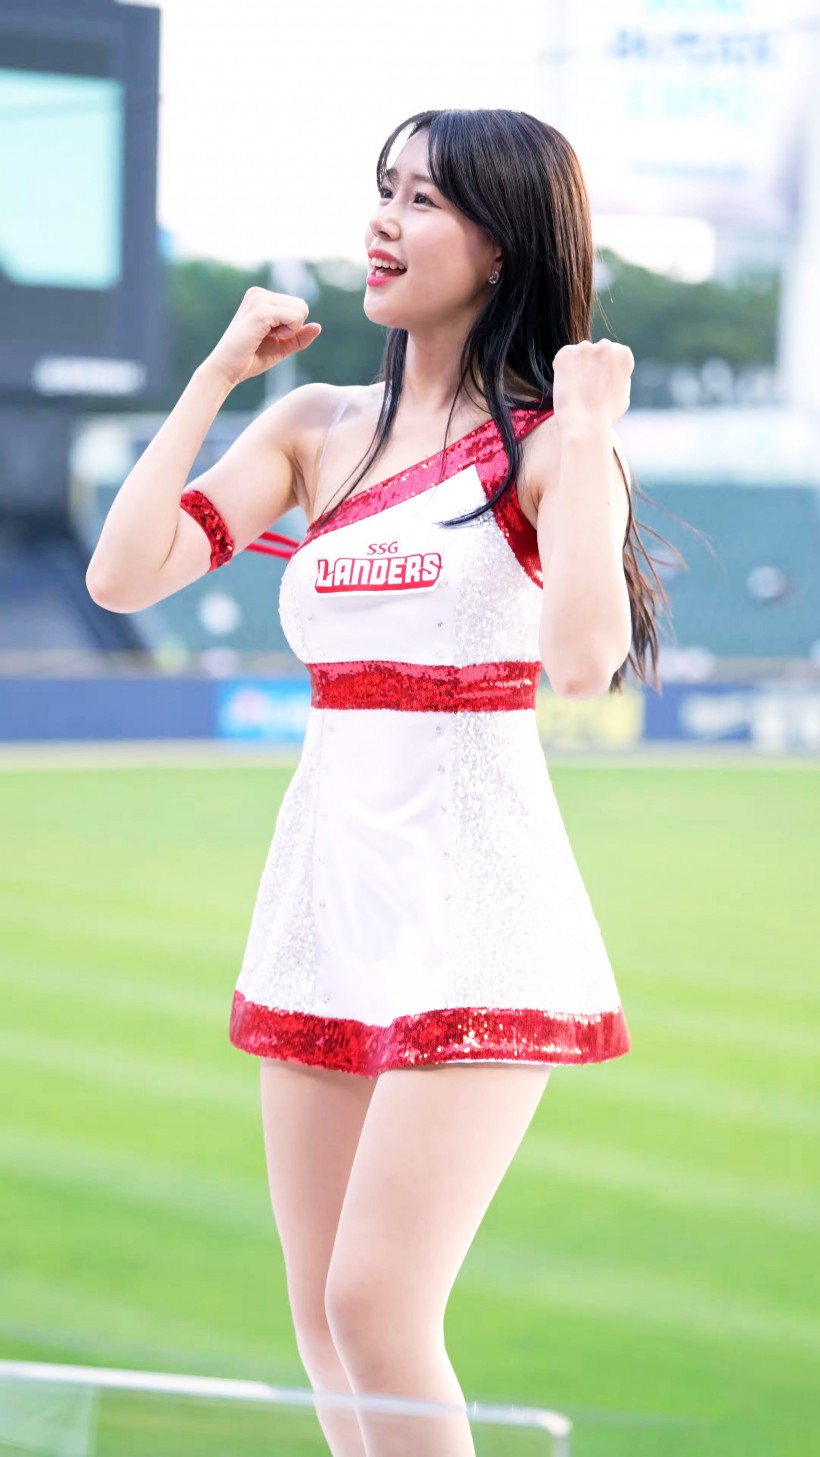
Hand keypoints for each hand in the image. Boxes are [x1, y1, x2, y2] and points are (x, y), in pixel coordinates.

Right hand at [204, 286, 321, 388]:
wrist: (226, 369)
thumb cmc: (250, 359)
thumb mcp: (281, 346)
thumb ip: (299, 336)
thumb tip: (318, 326)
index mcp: (261, 297)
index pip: (298, 306)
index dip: (291, 328)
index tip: (268, 336)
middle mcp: (259, 293)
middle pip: (302, 306)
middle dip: (292, 328)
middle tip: (267, 338)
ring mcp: (259, 299)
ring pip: (301, 311)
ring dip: (289, 331)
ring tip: (264, 337)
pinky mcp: (261, 311)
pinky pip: (295, 319)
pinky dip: (287, 333)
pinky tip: (265, 337)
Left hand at [552, 338, 633, 429]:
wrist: (584, 421)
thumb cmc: (605, 414)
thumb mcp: (623, 395)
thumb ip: (620, 378)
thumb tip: (614, 370)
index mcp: (623, 354)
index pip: (612, 354)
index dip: (604, 370)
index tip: (599, 384)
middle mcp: (606, 346)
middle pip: (595, 351)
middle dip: (591, 364)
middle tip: (585, 387)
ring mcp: (585, 348)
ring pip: (579, 354)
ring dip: (576, 366)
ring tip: (576, 389)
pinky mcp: (566, 353)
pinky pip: (562, 359)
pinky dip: (562, 370)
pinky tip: (567, 385)